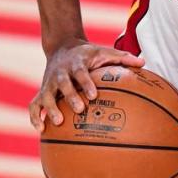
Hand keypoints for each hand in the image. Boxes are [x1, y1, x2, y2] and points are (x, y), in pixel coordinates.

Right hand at [28, 39, 143, 131]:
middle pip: (62, 84)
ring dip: (49, 109)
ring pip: (44, 96)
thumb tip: (144, 63)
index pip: (80, 73)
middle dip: (69, 97)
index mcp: (76, 63)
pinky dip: (35, 116)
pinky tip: (41, 130)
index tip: (93, 95)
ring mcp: (49, 83)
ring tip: (58, 123)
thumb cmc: (88, 54)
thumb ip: (123, 58)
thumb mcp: (104, 52)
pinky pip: (34, 105)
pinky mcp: (41, 91)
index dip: (85, 83)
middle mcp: (60, 73)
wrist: (62, 46)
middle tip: (79, 109)